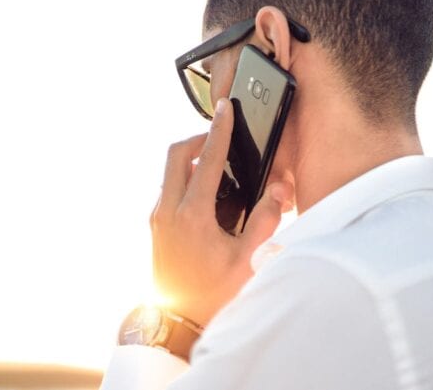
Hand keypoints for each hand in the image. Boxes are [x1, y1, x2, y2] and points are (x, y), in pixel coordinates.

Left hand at [150, 98, 293, 327]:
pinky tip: (207, 193)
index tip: (225, 109)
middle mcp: (167, 211)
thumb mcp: (248, 260)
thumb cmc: (212, 294)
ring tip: (218, 167)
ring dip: (190, 159)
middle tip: (220, 139)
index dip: (219, 130)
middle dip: (197, 139)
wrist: (177, 322)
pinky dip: (185, 178)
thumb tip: (277, 188)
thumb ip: (266, 220)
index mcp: (191, 216)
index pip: (206, 160)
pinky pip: (168, 188)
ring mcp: (157, 218)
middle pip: (175, 154)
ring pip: (169, 171)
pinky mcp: (155, 226)